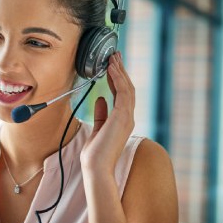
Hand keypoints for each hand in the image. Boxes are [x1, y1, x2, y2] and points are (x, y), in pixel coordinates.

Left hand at [80, 52, 135, 175]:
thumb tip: (101, 99)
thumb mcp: (97, 128)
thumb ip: (101, 114)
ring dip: (120, 71)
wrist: (96, 167)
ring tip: (113, 58)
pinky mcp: (123, 117)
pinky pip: (123, 93)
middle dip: (121, 70)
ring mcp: (127, 117)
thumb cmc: (96, 153)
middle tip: (115, 55)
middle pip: (127, 88)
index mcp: (122, 120)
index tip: (112, 65)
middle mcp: (127, 117)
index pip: (122, 94)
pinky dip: (118, 79)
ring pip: (127, 88)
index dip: (118, 78)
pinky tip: (111, 69)